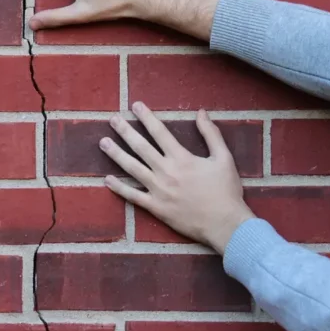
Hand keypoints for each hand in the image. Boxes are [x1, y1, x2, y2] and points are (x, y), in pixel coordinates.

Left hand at [100, 102, 254, 254]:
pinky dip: (119, 188)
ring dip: (116, 154)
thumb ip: (211, 134)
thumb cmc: (226, 191)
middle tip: (112, 119)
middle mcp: (166, 171)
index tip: (135, 106)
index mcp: (182, 158)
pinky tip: (107, 180)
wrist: (225, 224)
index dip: (146, 117)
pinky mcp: (155, 207)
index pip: (160, 132)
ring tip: (103, 142)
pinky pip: (133, 196)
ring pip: (132, 168)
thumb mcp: (224, 158)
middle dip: (125, 131)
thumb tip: (201, 112)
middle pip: (141, 147)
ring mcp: (158, 190)